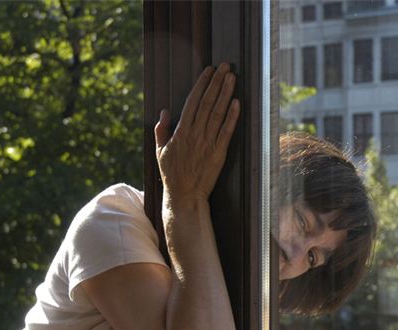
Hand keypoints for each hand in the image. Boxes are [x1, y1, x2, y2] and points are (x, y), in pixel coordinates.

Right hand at [154, 63, 239, 206]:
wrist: (184, 195)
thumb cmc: (172, 174)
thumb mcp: (160, 151)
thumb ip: (161, 130)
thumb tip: (164, 112)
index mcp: (180, 131)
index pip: (193, 101)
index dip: (202, 84)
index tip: (209, 70)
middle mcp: (194, 133)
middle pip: (207, 102)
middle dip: (217, 82)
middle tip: (225, 66)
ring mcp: (207, 142)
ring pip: (218, 113)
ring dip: (226, 93)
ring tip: (232, 77)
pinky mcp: (219, 153)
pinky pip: (227, 131)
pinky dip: (232, 117)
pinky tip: (237, 103)